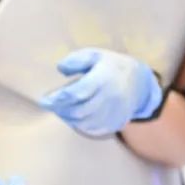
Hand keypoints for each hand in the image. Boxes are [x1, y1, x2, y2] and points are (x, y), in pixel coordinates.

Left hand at [39, 49, 162, 136]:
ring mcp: (114, 113)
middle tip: (50, 105)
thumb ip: (76, 60)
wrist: (140, 84)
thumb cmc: (112, 67)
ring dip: (67, 118)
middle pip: (78, 111)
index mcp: (104, 79)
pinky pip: (92, 128)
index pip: (77, 93)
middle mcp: (110, 98)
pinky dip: (79, 124)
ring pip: (84, 122)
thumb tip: (60, 68)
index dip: (58, 99)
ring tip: (60, 109)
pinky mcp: (115, 123)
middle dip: (60, 110)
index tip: (44, 100)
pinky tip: (73, 116)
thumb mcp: (95, 55)